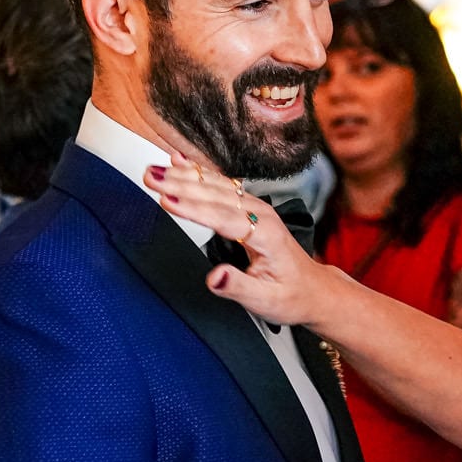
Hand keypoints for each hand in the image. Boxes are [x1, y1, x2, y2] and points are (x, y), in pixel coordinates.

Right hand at [144, 152, 344, 329]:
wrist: (312, 288)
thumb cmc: (290, 295)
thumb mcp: (265, 300)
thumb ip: (238, 287)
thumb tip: (214, 277)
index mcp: (264, 234)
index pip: (223, 218)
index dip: (193, 209)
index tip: (166, 201)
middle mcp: (260, 214)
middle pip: (215, 194)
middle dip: (180, 184)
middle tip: (150, 177)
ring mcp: (254, 207)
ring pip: (215, 185)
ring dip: (183, 176)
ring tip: (154, 170)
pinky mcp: (247, 206)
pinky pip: (219, 184)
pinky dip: (196, 172)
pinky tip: (178, 161)